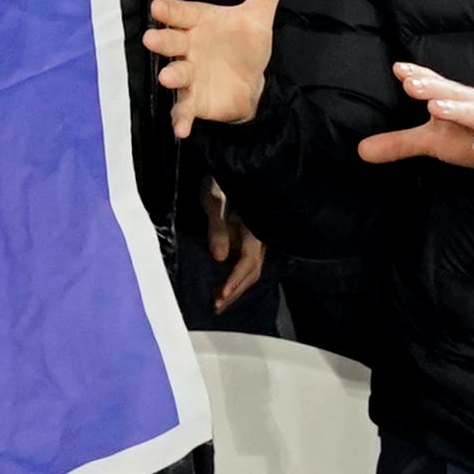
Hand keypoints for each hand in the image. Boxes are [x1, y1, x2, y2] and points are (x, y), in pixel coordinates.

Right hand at [143, 0, 291, 138]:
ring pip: (176, 74)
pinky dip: (181, 118)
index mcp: (200, 22)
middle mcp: (189, 47)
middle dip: (162, 41)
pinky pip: (184, 109)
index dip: (170, 11)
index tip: (157, 7)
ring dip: (172, 76)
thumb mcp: (257, 15)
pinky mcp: (194, 100)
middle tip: (151, 40)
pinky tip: (182, 128)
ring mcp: (189, 74)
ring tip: (168, 78)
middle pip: (172, 42)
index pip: (182, 13)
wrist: (248, 82)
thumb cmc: (243, 44)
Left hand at [203, 184, 266, 306]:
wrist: (231, 166)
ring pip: (252, 269)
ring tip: (220, 301)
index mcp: (253, 229)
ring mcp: (256, 238)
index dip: (235, 281)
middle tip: (217, 307)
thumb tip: (220, 258)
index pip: (248, 262)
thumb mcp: (214, 200)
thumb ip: (217, 227)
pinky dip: (237, 276)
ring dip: (237, 287)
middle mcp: (259, 237)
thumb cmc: (220, 181)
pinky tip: (227, 284)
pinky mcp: (250, 237)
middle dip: (236, 291)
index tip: (221, 296)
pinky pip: (248, 262)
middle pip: (253, 271)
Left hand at [358, 63, 473, 185]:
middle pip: (453, 93)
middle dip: (432, 87)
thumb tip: (360, 151)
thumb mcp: (436, 143)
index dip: (419, 76)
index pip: (436, 85)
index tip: (397, 68)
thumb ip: (400, 143)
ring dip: (458, 109)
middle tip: (410, 83)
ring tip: (436, 108)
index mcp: (458, 100)